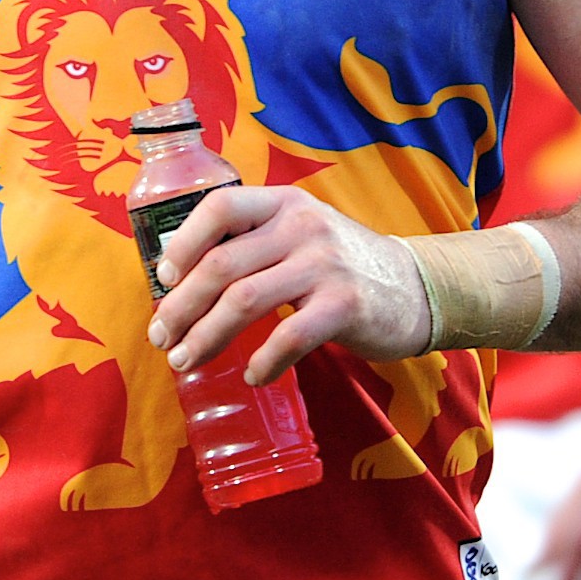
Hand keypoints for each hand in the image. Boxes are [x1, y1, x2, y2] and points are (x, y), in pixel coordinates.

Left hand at [146, 187, 431, 382]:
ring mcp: (324, 264)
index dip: (183, 242)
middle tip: (161, 337)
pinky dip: (263, 361)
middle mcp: (302, 226)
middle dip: (182, 306)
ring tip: (187, 362)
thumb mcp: (302, 234)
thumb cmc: (345, 266)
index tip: (163, 279)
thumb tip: (184, 280)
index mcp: (284, 204)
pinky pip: (289, 337)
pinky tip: (251, 375)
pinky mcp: (345, 305)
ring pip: (244, 300)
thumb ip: (256, 242)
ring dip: (207, 337)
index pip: (220, 206)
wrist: (419, 287)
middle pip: (222, 264)